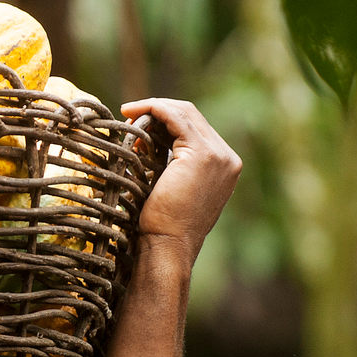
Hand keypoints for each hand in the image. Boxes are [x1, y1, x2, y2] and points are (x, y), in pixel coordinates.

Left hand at [121, 97, 240, 259]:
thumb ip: (174, 166)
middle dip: (158, 112)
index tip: (137, 124)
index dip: (165, 120)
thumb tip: (149, 145)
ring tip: (128, 115)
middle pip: (192, 117)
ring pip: (185, 113)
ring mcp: (219, 155)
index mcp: (225, 167)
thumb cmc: (164, 227)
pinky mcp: (203, 154)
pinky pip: (176, 118)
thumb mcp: (173, 189)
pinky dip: (155, 110)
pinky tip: (134, 113)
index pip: (196, 128)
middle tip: (129, 115)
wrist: (169, 246)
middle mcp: (228, 158)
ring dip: (154, 109)